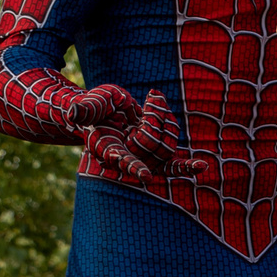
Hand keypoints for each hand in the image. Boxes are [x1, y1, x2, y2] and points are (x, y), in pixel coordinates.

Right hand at [71, 86, 206, 186]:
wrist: (105, 112)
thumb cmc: (95, 107)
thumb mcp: (90, 103)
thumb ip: (84, 108)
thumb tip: (74, 112)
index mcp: (109, 148)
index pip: (122, 159)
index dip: (134, 167)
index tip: (146, 176)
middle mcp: (128, 156)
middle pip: (152, 145)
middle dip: (156, 120)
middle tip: (152, 100)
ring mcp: (144, 157)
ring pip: (166, 146)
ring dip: (166, 121)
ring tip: (155, 101)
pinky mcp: (156, 154)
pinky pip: (174, 163)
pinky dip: (186, 165)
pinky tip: (202, 166)